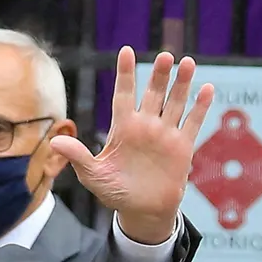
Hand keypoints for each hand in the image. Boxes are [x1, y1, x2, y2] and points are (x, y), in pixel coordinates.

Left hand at [50, 46, 213, 243]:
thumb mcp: (92, 175)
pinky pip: (193, 122)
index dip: (125, 74)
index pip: (123, 94)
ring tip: (187, 62)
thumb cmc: (114, 192)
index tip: (126, 51)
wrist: (141, 210)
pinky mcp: (182, 146)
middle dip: (159, 75)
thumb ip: (78, 157)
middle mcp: (145, 126)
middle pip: (153, 94)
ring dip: (182, 84)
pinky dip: (200, 107)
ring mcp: (165, 134)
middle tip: (165, 56)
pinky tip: (207, 89)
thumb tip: (55, 142)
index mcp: (122, 129)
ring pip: (175, 102)